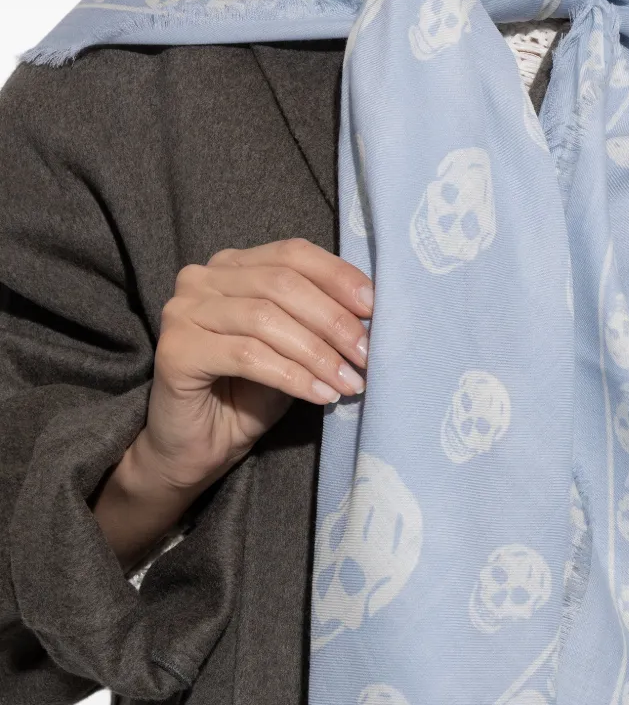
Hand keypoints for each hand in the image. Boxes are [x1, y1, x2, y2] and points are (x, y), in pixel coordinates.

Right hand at [140, 237, 372, 491]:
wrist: (198, 449)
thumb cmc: (247, 398)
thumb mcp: (294, 352)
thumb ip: (318, 324)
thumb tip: (370, 314)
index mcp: (232, 267)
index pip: (293, 254)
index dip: (338, 277)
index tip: (375, 309)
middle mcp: (201, 279)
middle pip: (282, 283)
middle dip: (333, 321)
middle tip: (366, 356)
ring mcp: (183, 311)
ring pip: (265, 318)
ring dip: (317, 353)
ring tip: (348, 383)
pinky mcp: (177, 349)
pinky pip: (247, 355)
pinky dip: (292, 376)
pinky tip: (320, 395)